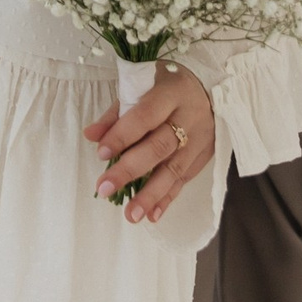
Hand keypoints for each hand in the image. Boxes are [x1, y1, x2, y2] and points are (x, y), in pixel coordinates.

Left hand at [83, 61, 215, 224]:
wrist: (210, 87)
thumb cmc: (166, 85)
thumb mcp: (142, 87)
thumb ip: (116, 113)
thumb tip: (91, 135)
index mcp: (171, 92)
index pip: (145, 116)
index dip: (123, 135)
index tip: (102, 154)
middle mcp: (189, 116)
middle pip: (160, 146)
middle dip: (131, 169)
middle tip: (106, 189)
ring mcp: (200, 138)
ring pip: (174, 169)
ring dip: (151, 195)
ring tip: (131, 215)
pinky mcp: (205, 155)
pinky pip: (184, 179)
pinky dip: (167, 198)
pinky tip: (151, 215)